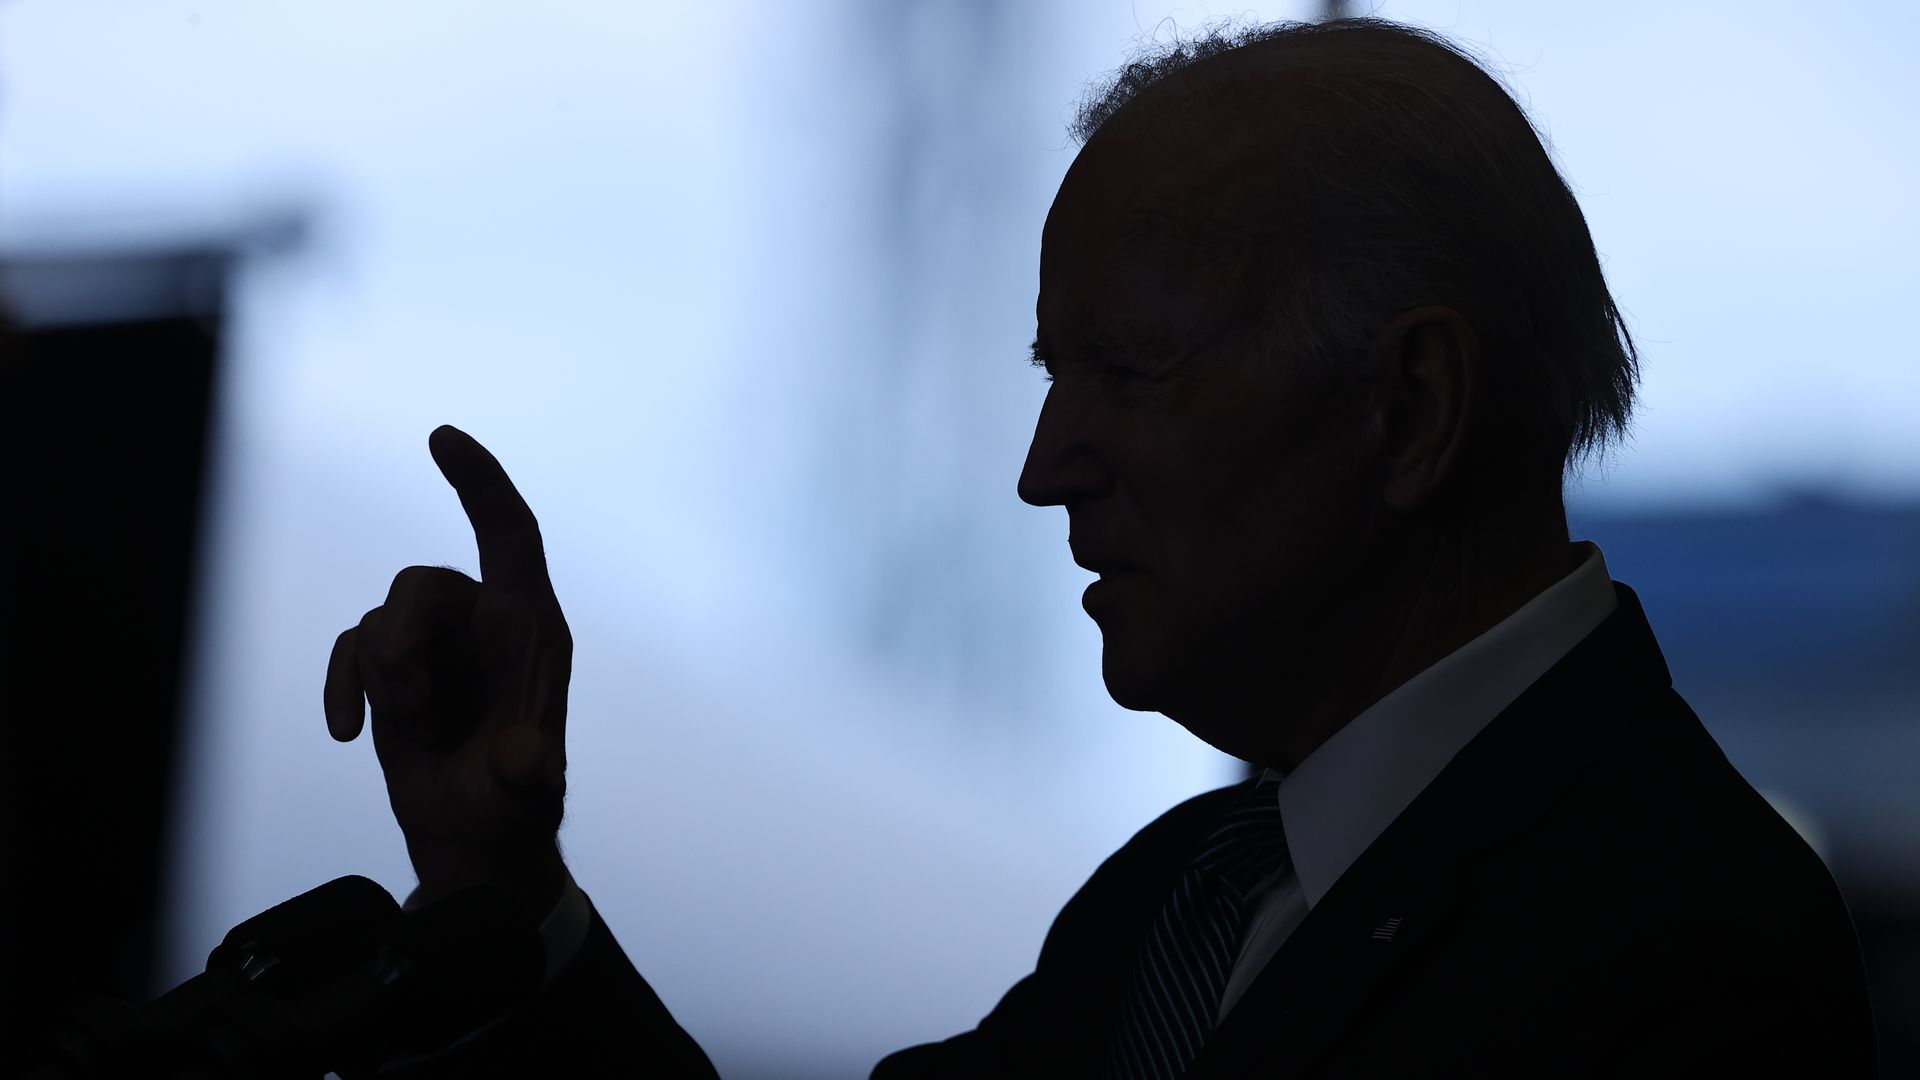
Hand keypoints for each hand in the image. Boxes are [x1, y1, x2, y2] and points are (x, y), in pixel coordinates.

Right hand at [324, 426, 571, 918]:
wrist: (475, 836)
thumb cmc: (516, 803)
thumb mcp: (529, 788)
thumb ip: (527, 770)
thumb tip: (521, 761)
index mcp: (531, 626)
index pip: (510, 532)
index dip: (480, 481)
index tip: (442, 437)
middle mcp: (484, 623)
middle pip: (423, 584)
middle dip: (404, 639)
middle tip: (416, 703)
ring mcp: (436, 644)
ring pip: (384, 617)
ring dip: (383, 672)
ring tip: (411, 724)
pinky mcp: (394, 670)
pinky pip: (352, 648)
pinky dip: (345, 684)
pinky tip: (346, 731)